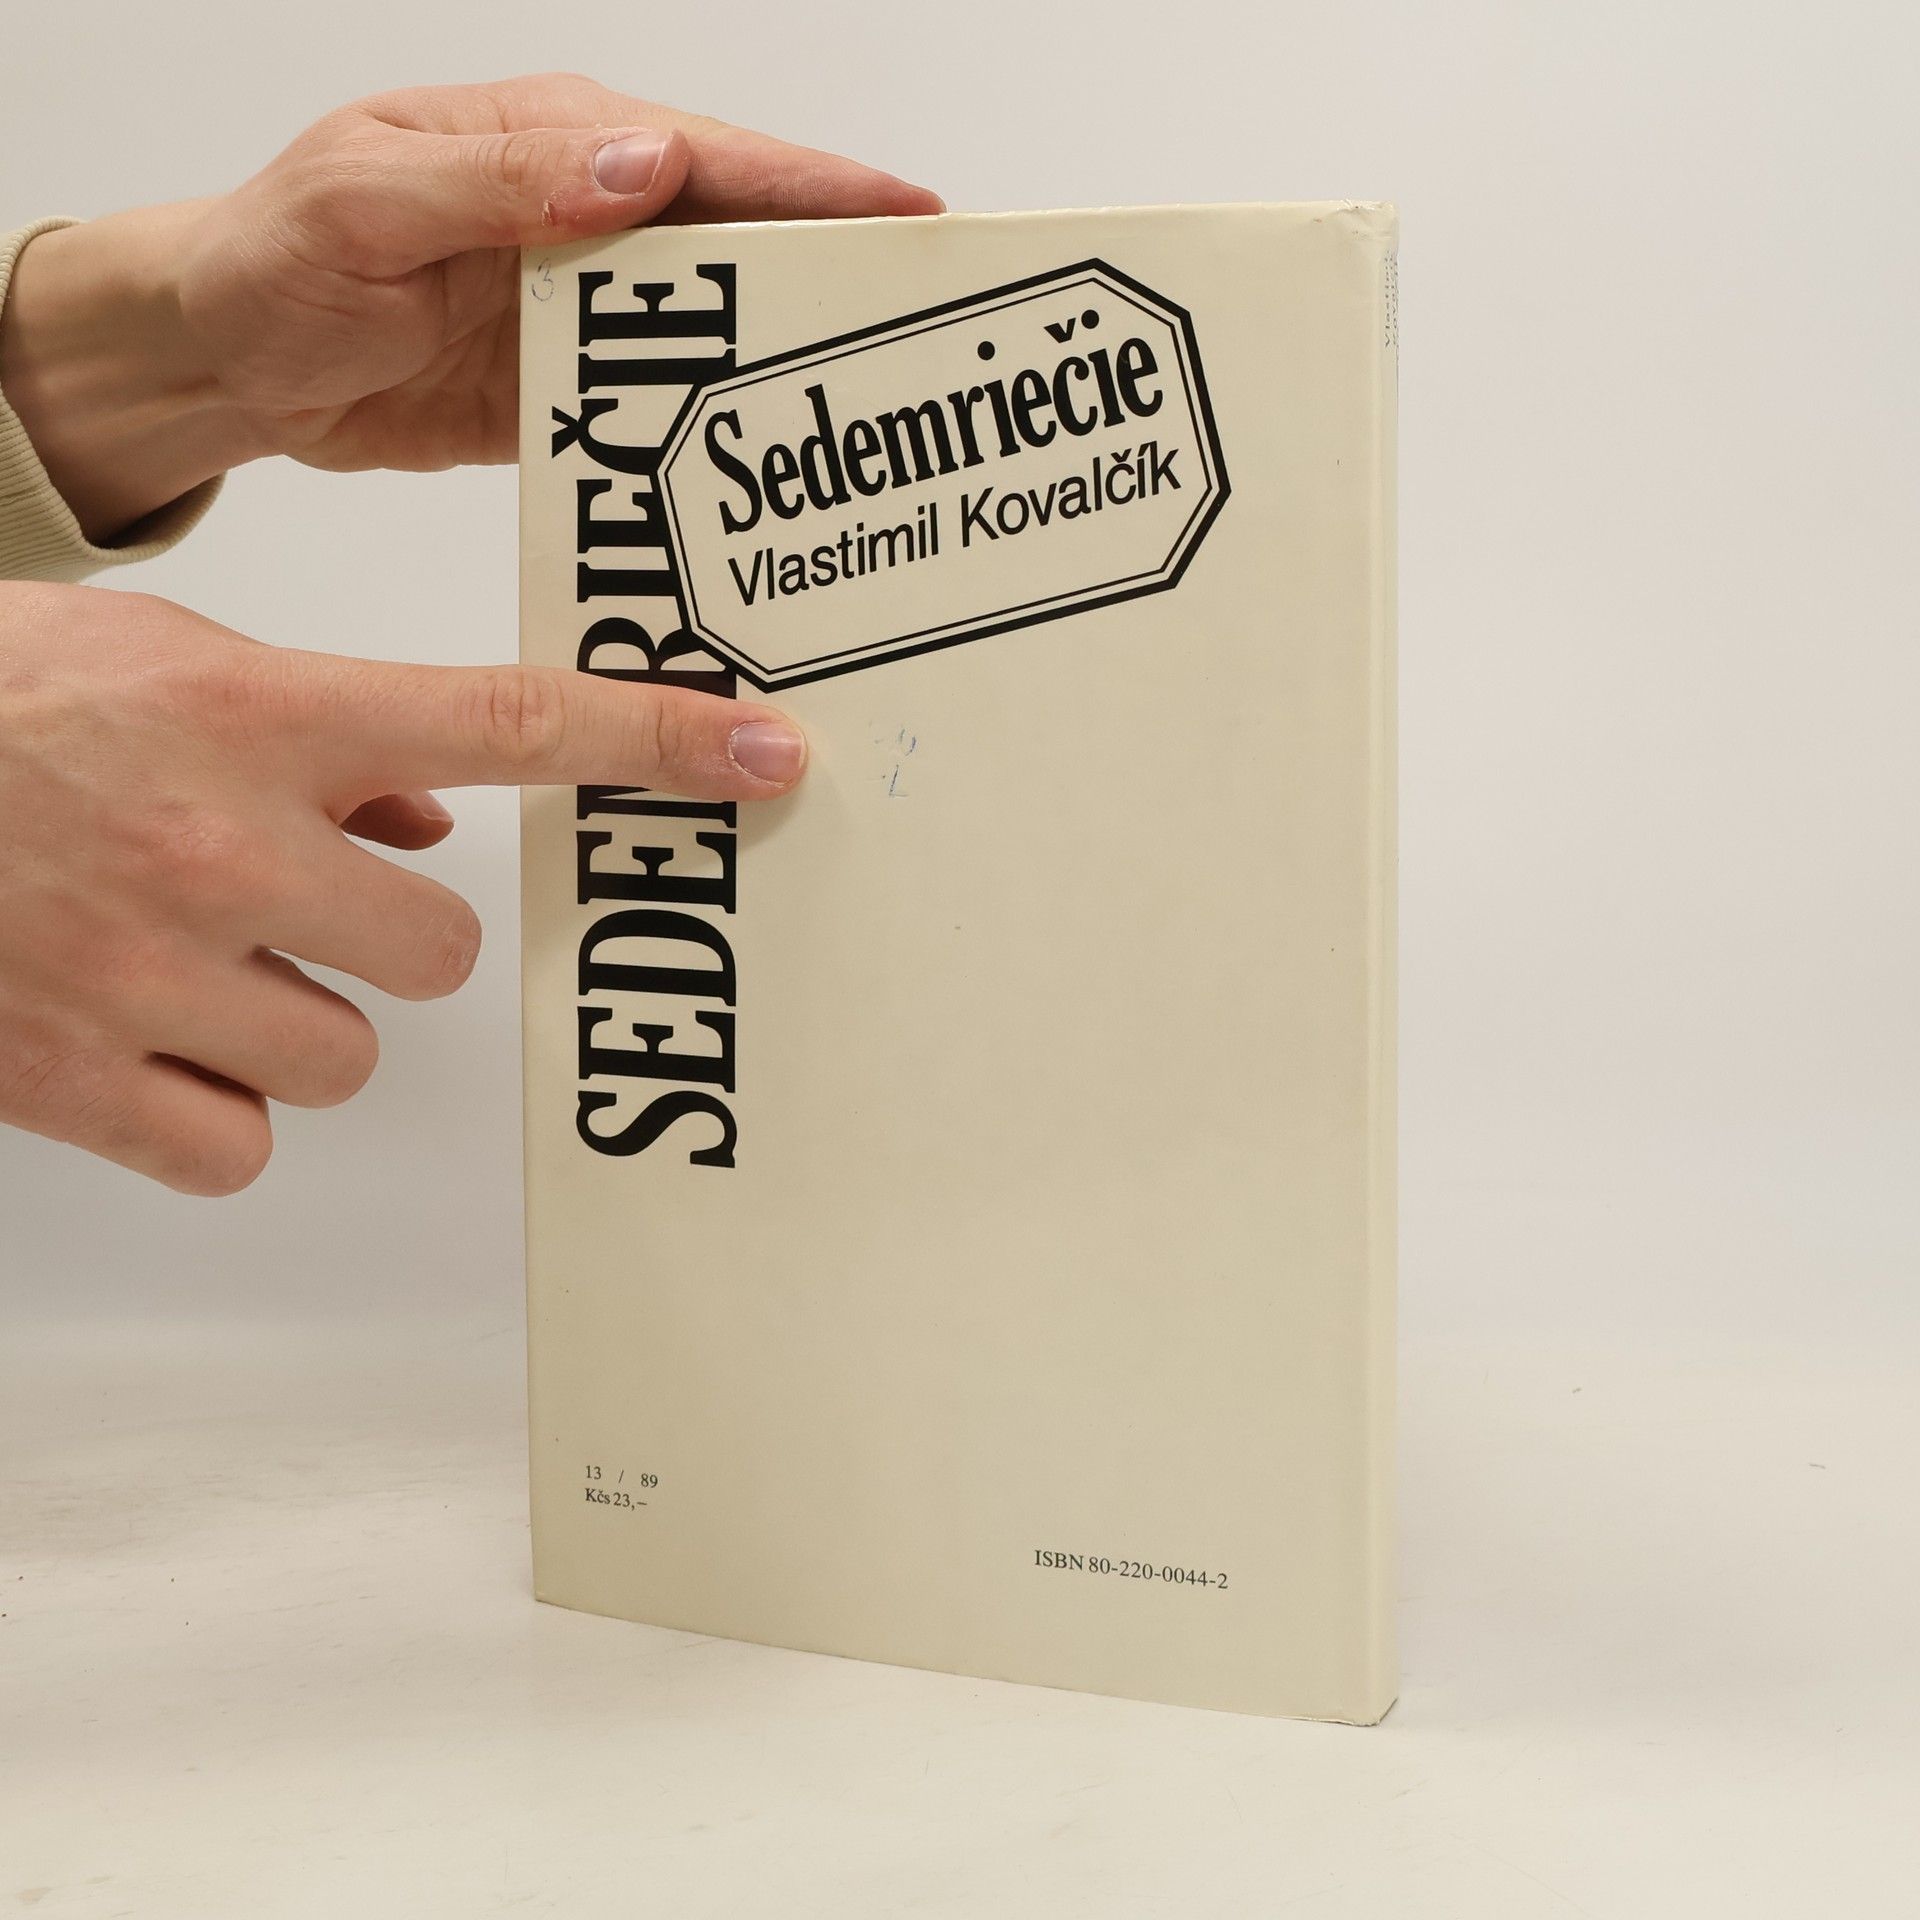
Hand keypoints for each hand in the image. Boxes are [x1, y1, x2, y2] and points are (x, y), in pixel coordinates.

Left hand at [0, 74, 940, 538]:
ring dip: (787, 375)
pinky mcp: (570, 395)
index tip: (913, 217)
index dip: (821, 187)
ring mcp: (582, 313)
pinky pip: (664, 416)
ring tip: (873, 421)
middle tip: (928, 330)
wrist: (219, 360)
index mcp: (549, 143)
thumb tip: (645, 166)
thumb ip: (502, 183)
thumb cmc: (267, 256)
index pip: (713, 159)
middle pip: (742, 247)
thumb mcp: (366, 204)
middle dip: (839, 279)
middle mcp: (583, 220)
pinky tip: (765, 487)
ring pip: (716, 338)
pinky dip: (716, 447)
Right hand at [0, 579, 805, 1193]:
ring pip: (347, 1054)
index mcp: (256, 711)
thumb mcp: (162, 666)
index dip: (654, 738)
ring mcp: (149, 970)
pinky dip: (216, 1112)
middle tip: (293, 903)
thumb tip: (442, 817)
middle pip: (439, 951)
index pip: (509, 720)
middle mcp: (223, 843)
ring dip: (297, 1022)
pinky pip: (241, 1146)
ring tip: (194, 963)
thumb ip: (320, 737)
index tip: (762, 753)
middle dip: (388, 939)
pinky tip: (151, 1045)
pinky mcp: (74, 1079)